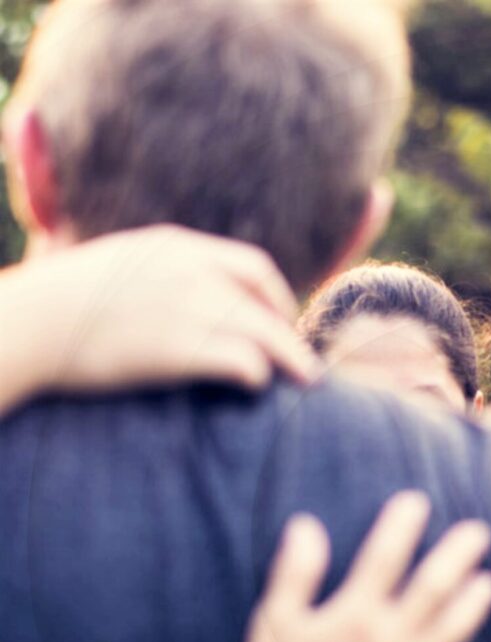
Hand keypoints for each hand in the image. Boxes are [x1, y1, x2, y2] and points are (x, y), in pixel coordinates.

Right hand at [6, 225, 317, 394]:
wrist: (27, 323)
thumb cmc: (62, 300)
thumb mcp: (121, 263)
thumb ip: (163, 270)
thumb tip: (191, 292)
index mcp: (177, 247)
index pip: (254, 267)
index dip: (276, 298)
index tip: (281, 321)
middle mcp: (192, 272)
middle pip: (267, 304)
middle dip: (291, 334)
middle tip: (305, 362)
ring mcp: (188, 309)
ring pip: (266, 334)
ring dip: (290, 360)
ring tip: (306, 380)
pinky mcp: (180, 350)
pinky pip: (245, 363)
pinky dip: (258, 376)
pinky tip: (256, 387)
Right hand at [230, 491, 490, 641]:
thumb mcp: (274, 621)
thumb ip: (296, 572)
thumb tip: (306, 524)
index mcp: (353, 615)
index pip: (385, 558)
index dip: (402, 525)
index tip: (417, 501)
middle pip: (433, 589)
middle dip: (457, 556)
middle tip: (478, 531)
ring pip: (450, 634)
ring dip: (473, 607)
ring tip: (490, 584)